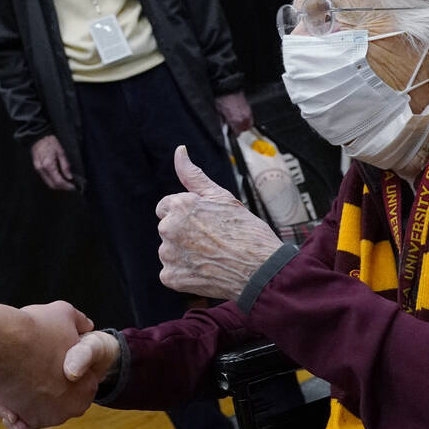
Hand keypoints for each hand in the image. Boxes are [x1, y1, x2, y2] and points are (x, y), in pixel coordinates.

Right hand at [0, 329, 119, 428]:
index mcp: (86, 385)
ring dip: (24, 396)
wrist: (3, 343)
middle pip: (55, 395)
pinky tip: (2, 392)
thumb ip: (78, 321)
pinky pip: (20, 417)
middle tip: (29, 364)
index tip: (46, 354)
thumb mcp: (65, 313)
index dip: (61, 364)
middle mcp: (71, 407)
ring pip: (34, 407)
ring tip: (12, 376)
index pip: (78, 379)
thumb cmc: (35, 328)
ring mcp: (48, 417)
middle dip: (43, 382)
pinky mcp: (27, 421)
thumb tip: (86, 324)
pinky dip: (12, 408)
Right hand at [31, 135, 74, 190]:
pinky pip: (46, 179)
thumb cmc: (50, 142)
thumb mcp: (61, 152)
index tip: (73, 187)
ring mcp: (38, 170)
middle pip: (52, 185)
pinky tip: (59, 178)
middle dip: (62, 188)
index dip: (66, 186)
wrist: (38, 137)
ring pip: (49, 183)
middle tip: (71, 186)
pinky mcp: (37, 169)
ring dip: (58, 185)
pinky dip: (53, 181)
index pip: (58, 181)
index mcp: (48, 164)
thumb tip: (69, 177)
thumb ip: (65, 166)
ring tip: (66, 183)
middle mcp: (42, 169)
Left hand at [157, 146, 281, 299]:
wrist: (262, 271)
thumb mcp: (221, 196)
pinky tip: (205, 271)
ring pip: (170, 251)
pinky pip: (171, 273)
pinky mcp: (171, 277)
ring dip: (185, 253)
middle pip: (168, 229)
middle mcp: (168, 228)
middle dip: (185, 233)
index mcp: (179, 205)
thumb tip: (179, 151)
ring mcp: (168, 254)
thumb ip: (193, 174)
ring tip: (212, 256)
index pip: (167, 207)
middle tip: (213, 240)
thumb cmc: (246, 232)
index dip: (188, 215)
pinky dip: (185, 274)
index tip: (206, 223)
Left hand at [215, 91, 253, 135]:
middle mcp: (243, 118)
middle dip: (240, 129)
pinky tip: (240, 115)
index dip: (234, 134)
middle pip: (245, 129)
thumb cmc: (223, 99)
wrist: (228, 89)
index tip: (232, 132)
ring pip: (249, 123)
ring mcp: (247, 112)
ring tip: (238, 121)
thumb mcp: (219, 113)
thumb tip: (225, 128)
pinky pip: (249, 116)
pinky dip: (246, 117)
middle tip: (235, 127)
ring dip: (244, 123)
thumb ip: (223, 123)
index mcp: (235, 121)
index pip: (238, 133)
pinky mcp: (249, 107)